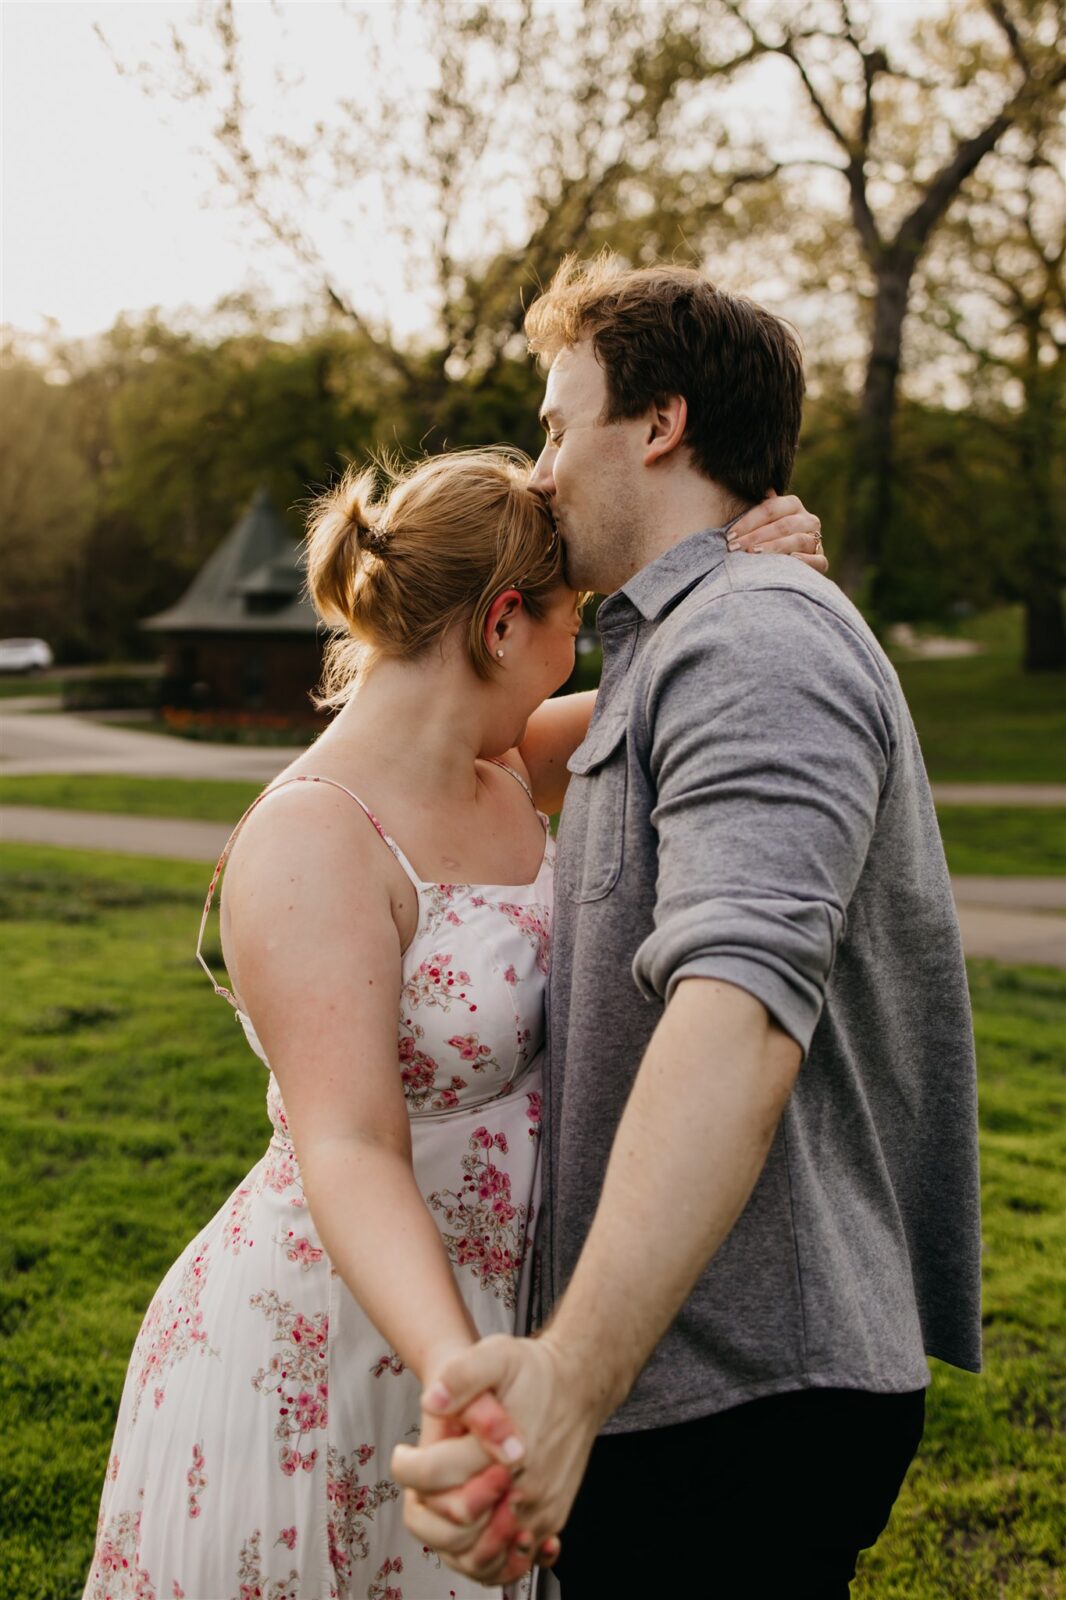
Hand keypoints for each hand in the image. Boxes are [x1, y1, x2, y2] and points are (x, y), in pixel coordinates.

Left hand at [393, 1333, 598, 1584]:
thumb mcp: (497, 1353)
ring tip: (442, 1504)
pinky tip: (475, 1527)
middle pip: (456, 1525)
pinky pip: (511, 1559)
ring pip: (482, 1555)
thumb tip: (433, 1401)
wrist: (580, 1386)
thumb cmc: (538, 1373)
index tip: (402, 1456)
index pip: (437, 1476)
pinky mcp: (550, 1520)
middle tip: (422, 1485)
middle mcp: (524, 1488)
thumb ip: (462, 1374)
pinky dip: (487, 1553)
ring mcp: (539, 1510)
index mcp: (504, 1450)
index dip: (409, 1468)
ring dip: (453, 1538)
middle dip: (430, 1506)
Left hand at [727, 493, 826, 572]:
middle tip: (735, 547)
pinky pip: (819, 560)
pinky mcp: (821, 560)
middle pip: (782, 525)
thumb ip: (754, 506)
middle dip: (755, 536)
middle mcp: (808, 519)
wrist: (786, 557)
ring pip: (798, 541)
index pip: (769, 509)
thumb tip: (743, 482)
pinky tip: (791, 559)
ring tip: (754, 553)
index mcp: (792, 505)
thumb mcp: (759, 519)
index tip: (729, 535)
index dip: (747, 521)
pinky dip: (806, 560)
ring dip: (775, 547)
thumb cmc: (765, 536)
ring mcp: (816, 539)